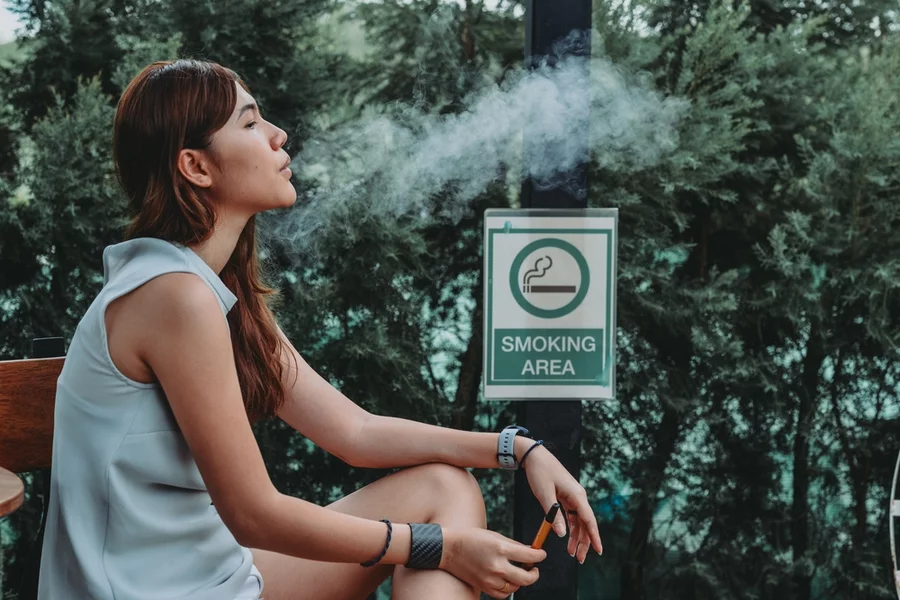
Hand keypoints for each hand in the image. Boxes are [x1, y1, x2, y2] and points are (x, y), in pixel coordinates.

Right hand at [439, 526, 545, 597]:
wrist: (449, 549)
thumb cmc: (471, 539)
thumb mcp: (495, 536)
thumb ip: (514, 545)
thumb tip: (530, 550)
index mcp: (501, 548)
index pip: (529, 555)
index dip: (539, 555)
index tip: (541, 554)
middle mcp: (497, 566)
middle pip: (526, 578)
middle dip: (534, 573)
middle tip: (533, 568)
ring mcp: (490, 579)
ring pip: (516, 587)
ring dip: (521, 580)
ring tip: (519, 572)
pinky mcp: (484, 587)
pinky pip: (503, 594)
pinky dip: (509, 589)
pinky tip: (508, 580)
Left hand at [521, 443, 602, 562]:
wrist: (533, 455)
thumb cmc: (539, 472)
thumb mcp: (544, 494)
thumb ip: (554, 515)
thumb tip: (563, 535)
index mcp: (577, 495)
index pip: (589, 520)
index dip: (594, 537)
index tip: (598, 551)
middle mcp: (578, 496)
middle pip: (585, 523)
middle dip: (584, 542)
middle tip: (579, 559)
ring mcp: (573, 496)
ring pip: (579, 521)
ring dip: (576, 537)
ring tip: (572, 553)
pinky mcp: (566, 496)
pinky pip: (572, 515)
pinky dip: (570, 527)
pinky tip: (568, 538)